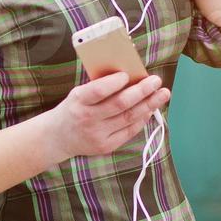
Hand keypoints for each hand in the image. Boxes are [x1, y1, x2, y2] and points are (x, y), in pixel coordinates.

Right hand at [42, 72, 169, 158]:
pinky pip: (129, 131)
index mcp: (78, 101)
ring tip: (162, 94)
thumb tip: (129, 75)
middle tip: (156, 81)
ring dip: (149, 105)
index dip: (115, 82)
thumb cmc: (73, 109)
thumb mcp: (78, 94)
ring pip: (129, 118)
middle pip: (120, 104)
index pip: (98, 91)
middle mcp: (88, 119)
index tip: (128, 74)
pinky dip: (142, 119)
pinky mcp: (106, 146)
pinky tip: (150, 109)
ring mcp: (97, 134)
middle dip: (141, 91)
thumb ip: (99, 86)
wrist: (58, 137)